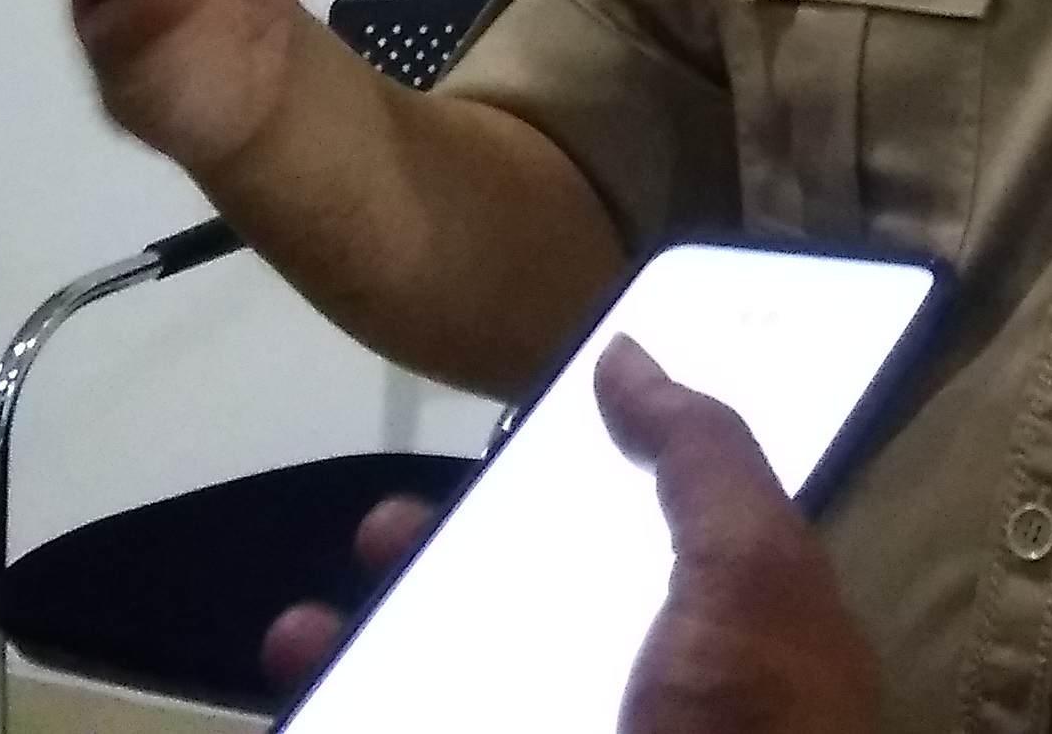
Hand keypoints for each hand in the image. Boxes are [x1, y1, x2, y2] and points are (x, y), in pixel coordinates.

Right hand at [255, 344, 881, 733]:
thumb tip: (632, 356)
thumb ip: (703, 459)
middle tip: (387, 532)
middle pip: (532, 609)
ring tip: (307, 627)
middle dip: (446, 560)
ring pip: (450, 685)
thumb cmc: (750, 728)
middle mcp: (643, 694)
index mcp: (718, 632)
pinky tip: (299, 679)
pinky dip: (340, 706)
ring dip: (371, 645)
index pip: (641, 542)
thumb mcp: (753, 572)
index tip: (501, 445)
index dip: (574, 490)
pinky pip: (399, 722)